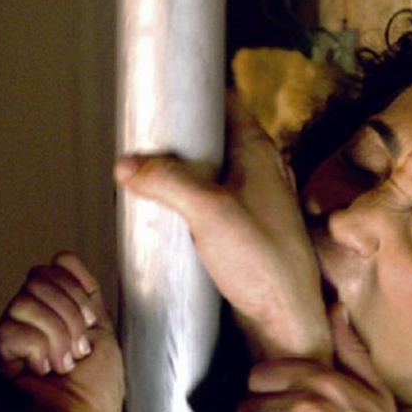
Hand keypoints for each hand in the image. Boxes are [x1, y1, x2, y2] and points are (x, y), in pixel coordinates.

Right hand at [0, 252, 123, 411]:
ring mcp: (8, 343)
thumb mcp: (102, 334)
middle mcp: (26, 325)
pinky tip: (42, 371)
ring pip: (23, 300)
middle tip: (77, 349)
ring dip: (56, 332)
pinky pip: (11, 328)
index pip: (49, 271)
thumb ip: (85, 294)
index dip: (75, 289)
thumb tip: (62, 255)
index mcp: (52, 316)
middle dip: (69, 312)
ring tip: (62, 364)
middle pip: (36, 280)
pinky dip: (37, 347)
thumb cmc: (97, 396)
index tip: (90, 324)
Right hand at [115, 92, 331, 362]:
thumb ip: (167, 183)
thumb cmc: (261, 263)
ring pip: (217, 171)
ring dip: (186, 170)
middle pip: (218, 136)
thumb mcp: (207, 213)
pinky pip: (217, 201)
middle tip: (144, 138)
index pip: (227, 102)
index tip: (164, 92)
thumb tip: (125, 165)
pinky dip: (194, 199)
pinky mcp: (250, 230)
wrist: (286, 319)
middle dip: (182, 135)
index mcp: (259, 152)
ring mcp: (258, 201)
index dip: (197, 92)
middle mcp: (263, 170)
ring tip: (150, 175)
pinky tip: (172, 214)